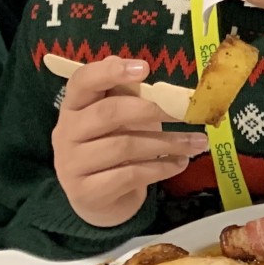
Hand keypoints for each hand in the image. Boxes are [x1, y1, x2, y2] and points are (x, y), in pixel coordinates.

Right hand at [54, 57, 206, 227]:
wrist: (101, 198)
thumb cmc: (114, 144)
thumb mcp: (121, 116)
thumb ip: (127, 93)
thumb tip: (140, 66)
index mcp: (73, 106)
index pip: (82, 81)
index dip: (110, 72)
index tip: (145, 68)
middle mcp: (65, 133)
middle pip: (109, 112)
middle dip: (154, 110)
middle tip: (189, 112)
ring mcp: (71, 165)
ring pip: (125, 146)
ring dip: (169, 142)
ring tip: (198, 142)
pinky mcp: (86, 192)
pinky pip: (130, 175)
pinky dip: (161, 167)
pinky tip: (181, 163)